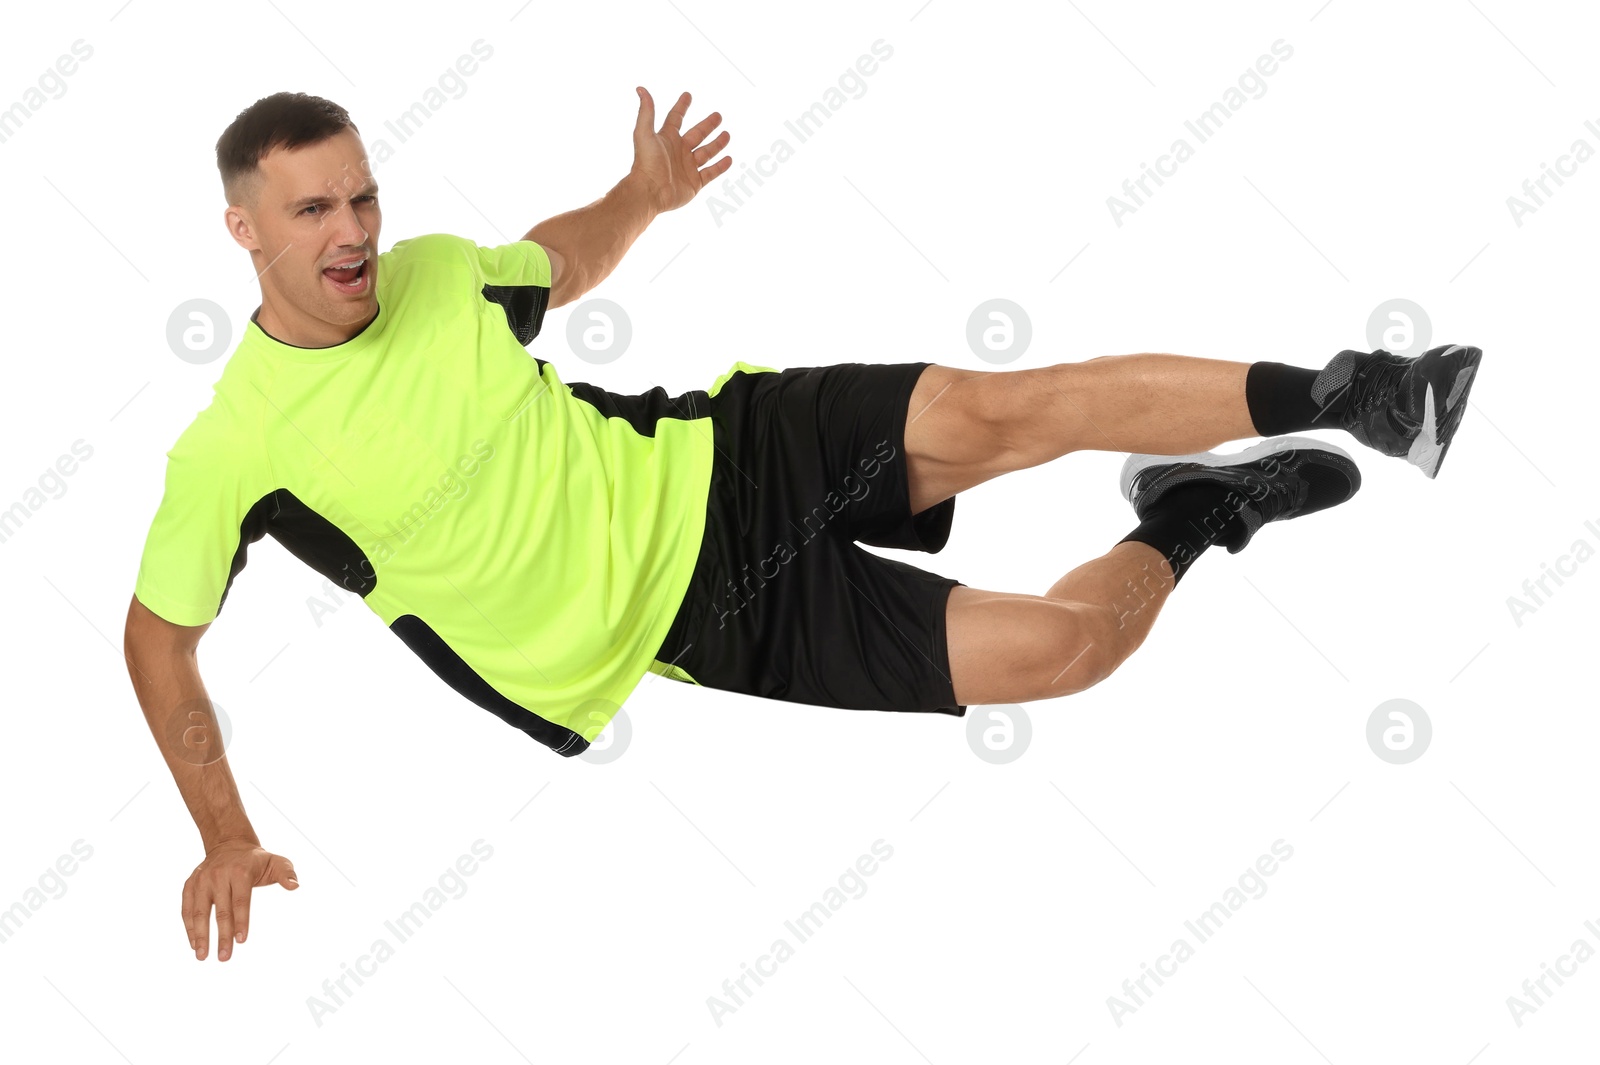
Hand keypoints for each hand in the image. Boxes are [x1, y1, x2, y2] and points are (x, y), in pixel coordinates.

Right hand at [182, 838, 298, 960]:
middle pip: (220, 910)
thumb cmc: (255, 861)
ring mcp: (202, 880)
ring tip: (202, 955)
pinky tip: (193, 943)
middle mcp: (218, 875)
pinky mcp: (190, 884)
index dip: (241, 921)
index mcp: (240, 872)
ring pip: (198, 911)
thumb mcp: (276, 862)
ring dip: (200, 935)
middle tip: (224, 957)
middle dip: (222, 936)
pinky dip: (189, 926)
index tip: (241, 940)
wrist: (229, 844)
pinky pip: (186, 908)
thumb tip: (295, 886)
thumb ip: (287, 873)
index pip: (241, 901)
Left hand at [629, 87, 731, 212]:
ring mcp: (688, 167)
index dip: (682, 106)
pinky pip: (711, 173)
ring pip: (707, 152)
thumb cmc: (646, 162)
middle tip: (718, 115)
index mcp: (667, 138)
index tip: (688, 95)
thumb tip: (641, 88)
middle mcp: (679, 151)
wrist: (650, 192)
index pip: (676, 118)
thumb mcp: (644, 133)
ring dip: (717, 143)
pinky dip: (720, 167)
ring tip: (727, 134)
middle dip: (707, 125)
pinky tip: (729, 159)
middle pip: (697, 134)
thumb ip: (646, 111)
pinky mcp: (694, 183)